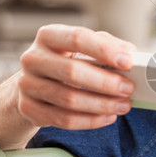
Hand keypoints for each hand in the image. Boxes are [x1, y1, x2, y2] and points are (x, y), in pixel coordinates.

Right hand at [16, 25, 136, 129]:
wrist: (34, 84)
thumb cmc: (65, 61)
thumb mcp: (83, 47)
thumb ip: (107, 45)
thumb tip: (129, 53)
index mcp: (49, 36)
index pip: (77, 38)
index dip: (104, 50)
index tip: (127, 62)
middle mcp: (33, 58)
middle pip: (71, 71)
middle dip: (105, 82)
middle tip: (128, 88)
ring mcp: (27, 84)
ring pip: (68, 99)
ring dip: (101, 104)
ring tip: (123, 105)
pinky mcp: (28, 108)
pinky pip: (63, 119)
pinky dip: (90, 121)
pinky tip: (108, 117)